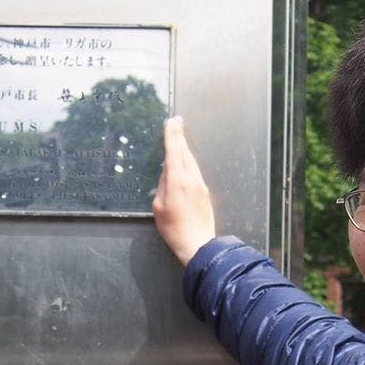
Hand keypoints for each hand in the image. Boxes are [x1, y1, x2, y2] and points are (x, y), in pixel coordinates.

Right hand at [152, 116, 215, 265]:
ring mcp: (200, 185)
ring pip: (192, 161)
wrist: (198, 243)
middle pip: (185, 152)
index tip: (171, 122)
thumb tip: (167, 171)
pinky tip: (185, 159)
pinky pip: (195, 171)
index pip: (174, 152)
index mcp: (177, 180)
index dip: (172, 135)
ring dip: (185, 147)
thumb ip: (162, 185)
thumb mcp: (159, 206)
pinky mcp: (205, 193)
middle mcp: (191, 179)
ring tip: (180, 136)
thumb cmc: (173, 228)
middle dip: (180, 136)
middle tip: (177, 121)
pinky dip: (189, 160)